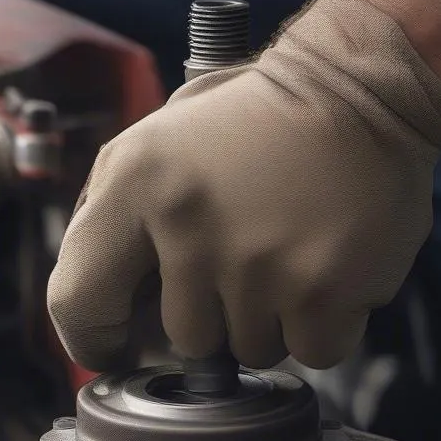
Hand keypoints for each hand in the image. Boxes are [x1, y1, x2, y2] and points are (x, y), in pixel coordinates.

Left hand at [47, 0, 440, 371]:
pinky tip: (326, 267)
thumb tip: (95, 301)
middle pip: (182, 338)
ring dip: (269, 319)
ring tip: (289, 251)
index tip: (115, 347)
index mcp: (134, 184)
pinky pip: (310, 352)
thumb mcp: (155, 140)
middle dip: (213, 316)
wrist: (364, 88)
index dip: (93, 339)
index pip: (76, 302)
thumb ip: (113, 215)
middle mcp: (188, 227)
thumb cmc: (254, 118)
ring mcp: (257, 265)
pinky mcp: (322, 291)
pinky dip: (321, 326)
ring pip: (248, 350)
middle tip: (245, 258)